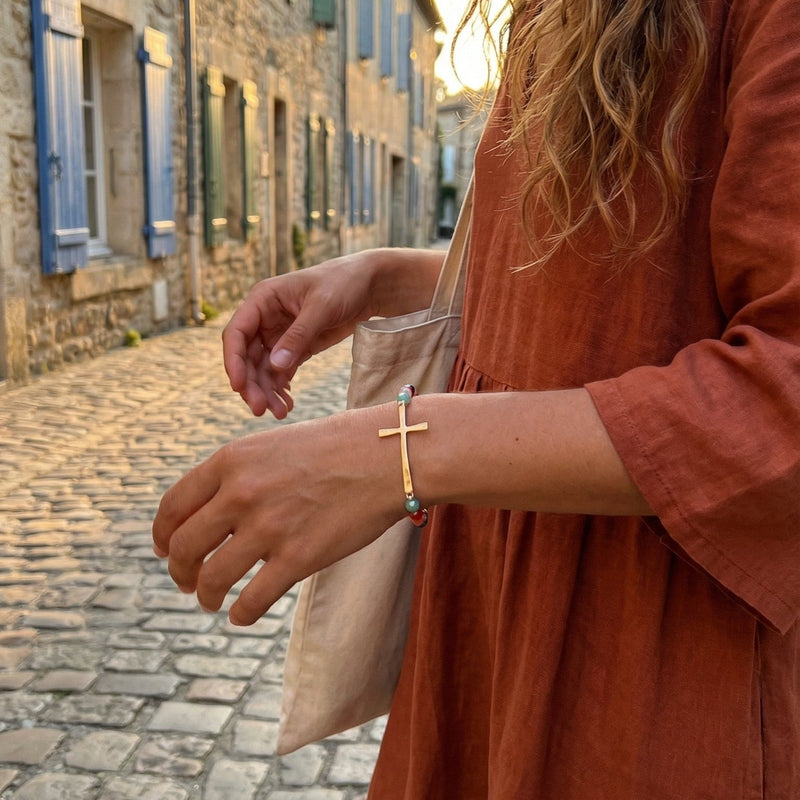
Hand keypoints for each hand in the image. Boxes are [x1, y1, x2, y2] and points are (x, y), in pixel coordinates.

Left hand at [152, 408, 401, 624]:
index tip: (164, 549)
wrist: (387, 454)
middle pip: (183, 546)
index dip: (161, 534)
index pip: (173, 506)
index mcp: (232, 460)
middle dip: (179, 571)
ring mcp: (269, 527)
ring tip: (211, 601)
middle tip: (187, 581)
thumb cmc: (336, 446)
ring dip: (205, 596)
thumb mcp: (274, 444)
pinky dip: (240, 614)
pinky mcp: (298, 558)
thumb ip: (240, 473)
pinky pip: (251, 601)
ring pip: (212, 579)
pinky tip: (242, 614)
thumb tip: (212, 510)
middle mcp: (241, 493)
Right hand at [222, 257, 376, 418]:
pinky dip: (281, 389)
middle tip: (260, 409)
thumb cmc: (343, 283)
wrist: (369, 285)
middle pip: (247, 357)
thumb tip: (275, 366)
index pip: (237, 333)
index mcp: (263, 300)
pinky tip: (287, 405)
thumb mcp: (322, 306)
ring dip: (267, 392)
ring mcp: (279, 335)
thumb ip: (299, 335)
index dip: (234, 361)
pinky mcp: (295, 347)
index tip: (238, 386)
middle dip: (251, 384)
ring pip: (263, 369)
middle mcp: (265, 319)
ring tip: (280, 413)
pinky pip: (281, 372)